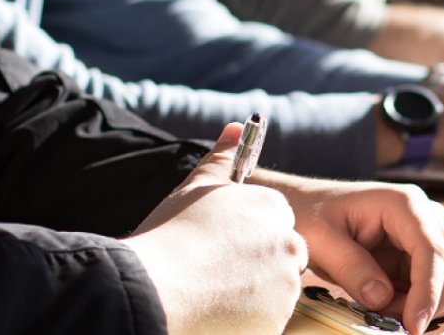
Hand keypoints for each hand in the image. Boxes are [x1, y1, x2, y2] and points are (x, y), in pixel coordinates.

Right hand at [123, 123, 307, 334]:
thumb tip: (236, 127)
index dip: (249, 235)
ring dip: (254, 292)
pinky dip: (250, 318)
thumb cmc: (171, 235)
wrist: (155, 289)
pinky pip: (269, 318)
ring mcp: (285, 285)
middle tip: (218, 272)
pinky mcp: (278, 320)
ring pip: (277, 289)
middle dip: (258, 264)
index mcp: (272, 208)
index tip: (225, 246)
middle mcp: (288, 244)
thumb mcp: (196, 187)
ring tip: (213, 291)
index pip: (276, 221)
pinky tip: (217, 312)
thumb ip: (222, 157)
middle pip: (282, 255)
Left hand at [277, 177, 443, 334]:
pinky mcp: (425, 254)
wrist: (309, 206)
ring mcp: (430, 234)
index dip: (428, 291)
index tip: (413, 325)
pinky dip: (428, 303)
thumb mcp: (320, 240)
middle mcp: (427, 215)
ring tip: (386, 308)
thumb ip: (350, 267)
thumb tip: (382, 298)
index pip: (433, 250)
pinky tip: (397, 304)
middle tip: (388, 318)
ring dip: (428, 305)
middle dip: (429, 302)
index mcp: (404, 204)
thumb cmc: (312, 215)